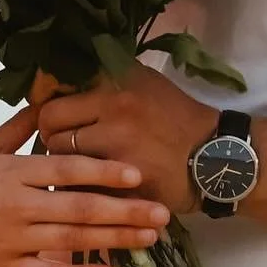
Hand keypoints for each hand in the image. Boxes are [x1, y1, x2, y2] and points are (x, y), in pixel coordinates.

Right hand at [0, 106, 169, 266]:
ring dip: (114, 240)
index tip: (138, 174)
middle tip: (162, 213)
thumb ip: (15, 131)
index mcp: (11, 172)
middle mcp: (16, 205)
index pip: (67, 169)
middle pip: (80, 207)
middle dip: (125, 211)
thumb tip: (44, 103)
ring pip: (72, 239)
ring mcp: (11, 239)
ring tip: (149, 239)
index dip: (105, 172)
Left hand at [38, 64, 215, 213]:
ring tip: (81, 167)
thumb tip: (55, 87)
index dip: (51, 112)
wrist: (216, 158)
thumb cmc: (177, 119)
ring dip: (65, 163)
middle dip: (52, 138)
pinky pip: (80, 182)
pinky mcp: (123, 177)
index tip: (57, 123)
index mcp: (117, 80)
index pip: (55, 96)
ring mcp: (118, 143)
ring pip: (61, 155)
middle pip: (50, 125)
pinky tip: (94, 185)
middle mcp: (114, 106)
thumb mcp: (144, 84)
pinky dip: (80, 185)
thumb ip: (103, 82)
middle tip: (65, 147)